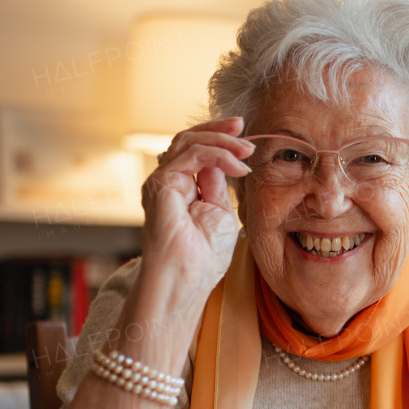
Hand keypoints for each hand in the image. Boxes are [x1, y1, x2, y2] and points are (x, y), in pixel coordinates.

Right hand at [139, 117, 253, 302]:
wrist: (187, 278)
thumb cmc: (204, 257)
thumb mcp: (221, 214)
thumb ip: (217, 187)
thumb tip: (218, 164)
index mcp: (182, 188)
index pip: (196, 152)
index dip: (219, 140)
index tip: (245, 139)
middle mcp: (169, 182)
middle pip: (189, 140)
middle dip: (218, 130)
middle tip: (243, 129)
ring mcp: (163, 182)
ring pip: (188, 142)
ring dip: (221, 141)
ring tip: (246, 150)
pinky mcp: (161, 184)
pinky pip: (191, 155)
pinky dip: (218, 155)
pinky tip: (237, 167)